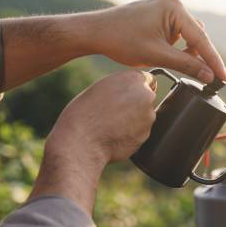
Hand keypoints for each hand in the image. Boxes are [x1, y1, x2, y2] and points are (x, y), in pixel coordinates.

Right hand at [30, 70, 156, 212]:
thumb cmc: (79, 117)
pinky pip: (141, 133)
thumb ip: (120, 88)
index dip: (134, 89)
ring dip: (134, 121)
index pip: (146, 79)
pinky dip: (132, 136)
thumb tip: (141, 89)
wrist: (77, 147)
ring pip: (146, 117)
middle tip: (113, 114)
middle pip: (148, 98)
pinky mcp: (145, 137)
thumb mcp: (97, 91)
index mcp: (132, 79)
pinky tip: (113, 138)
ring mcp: (148, 119)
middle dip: (136, 106)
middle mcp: (146, 97)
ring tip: (109, 127)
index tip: (122, 97)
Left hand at [90, 0, 225, 82]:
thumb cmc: (121, 40)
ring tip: (183, 68)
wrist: (96, 32)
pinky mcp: (160, 14)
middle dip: (200, 56)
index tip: (225, 78)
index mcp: (174, 7)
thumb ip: (186, 65)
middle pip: (197, 36)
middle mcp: (173, 2)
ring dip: (188, 52)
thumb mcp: (157, 56)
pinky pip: (178, 32)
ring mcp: (166, 7)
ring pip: (189, 35)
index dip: (213, 61)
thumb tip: (209, 75)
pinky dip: (178, 47)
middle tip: (208, 79)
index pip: (200, 39)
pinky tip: (172, 57)